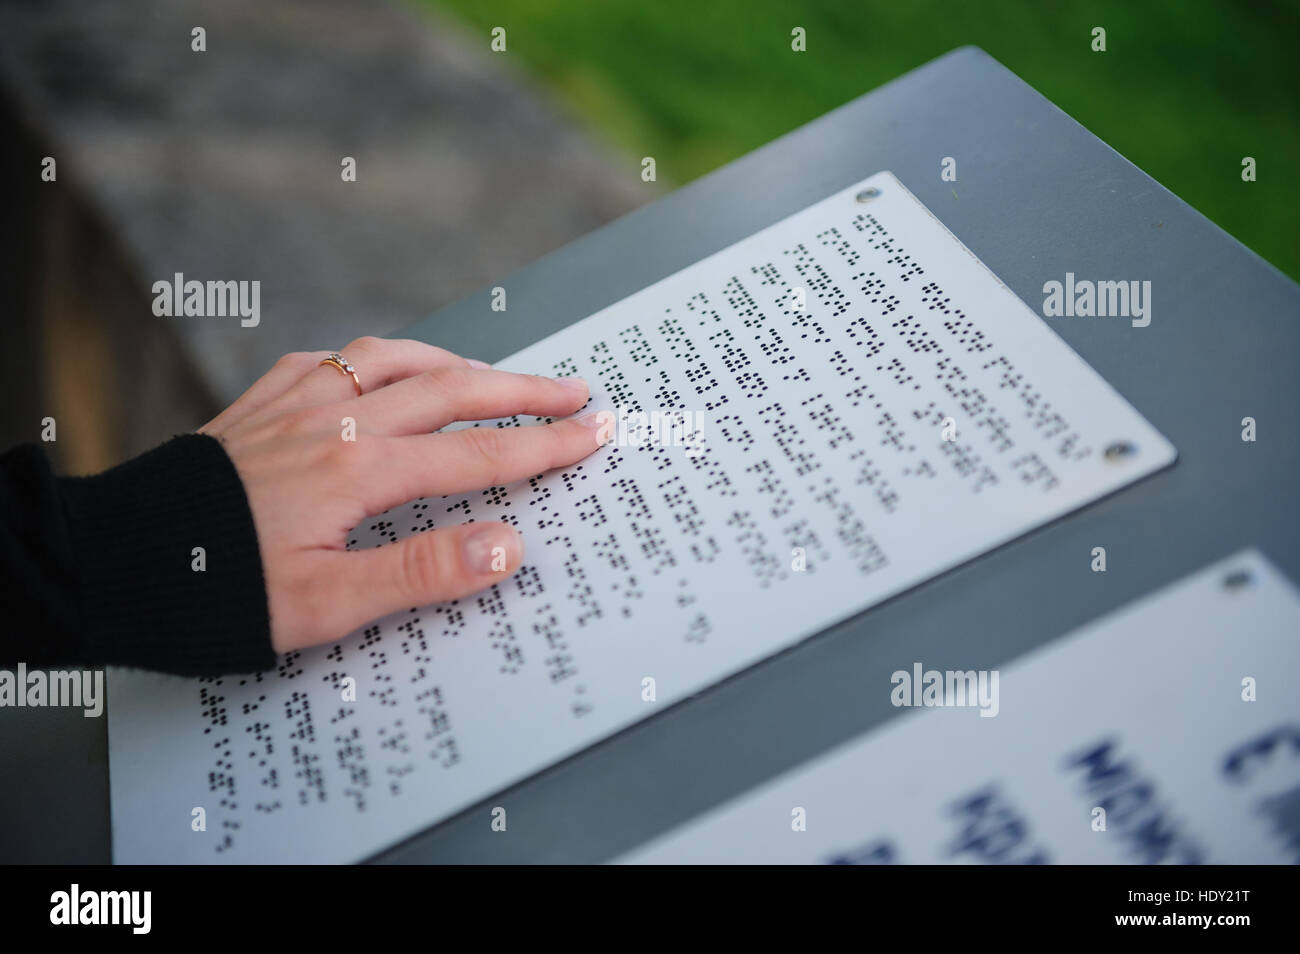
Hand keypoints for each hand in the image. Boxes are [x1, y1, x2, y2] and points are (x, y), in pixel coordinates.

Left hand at [198, 337, 605, 653]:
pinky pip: (330, 359)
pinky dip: (374, 358)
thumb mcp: (322, 605)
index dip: (543, 444)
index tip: (594, 432)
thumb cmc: (216, 591)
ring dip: (453, 362)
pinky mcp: (258, 403)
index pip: (476, 452)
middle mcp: (334, 422)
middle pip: (449, 390)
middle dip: (520, 390)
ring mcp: (293, 404)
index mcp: (358, 470)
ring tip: (491, 373)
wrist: (112, 560)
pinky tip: (379, 371)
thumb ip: (420, 572)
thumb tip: (508, 544)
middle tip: (574, 391)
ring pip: (392, 359)